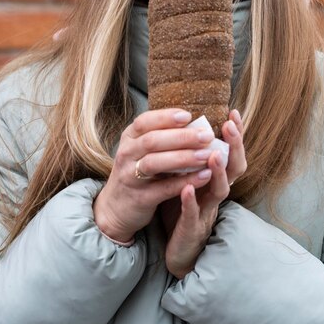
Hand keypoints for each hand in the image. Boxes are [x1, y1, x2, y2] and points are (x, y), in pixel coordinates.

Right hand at [93, 109, 217, 242]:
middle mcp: (126, 154)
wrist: (115, 208)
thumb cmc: (136, 172)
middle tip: (206, 135)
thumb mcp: (141, 150)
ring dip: (184, 158)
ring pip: (155, 163)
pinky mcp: (140, 198)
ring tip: (207, 155)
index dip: (166, 117)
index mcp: (128, 138)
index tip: (188, 116)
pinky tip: (204, 176)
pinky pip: (164, 188)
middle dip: (182, 137)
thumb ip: (162, 137)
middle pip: (152, 141)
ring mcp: (130, 177)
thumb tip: (196, 125)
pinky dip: (185, 181)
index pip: (144, 122)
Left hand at [162, 110, 246, 277]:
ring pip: (219, 191)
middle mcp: (216, 193)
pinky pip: (193, 214)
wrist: (178, 250)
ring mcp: (206, 211)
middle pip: (233, 168)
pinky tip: (187, 189)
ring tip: (214, 154)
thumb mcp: (190, 179)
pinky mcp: (191, 228)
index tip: (233, 112)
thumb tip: (193, 126)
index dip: (235, 134)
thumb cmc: (184, 209)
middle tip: (229, 125)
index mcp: (215, 179)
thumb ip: (194, 158)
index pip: (230, 152)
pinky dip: (191, 201)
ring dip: (218, 172)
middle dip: (234, 147)